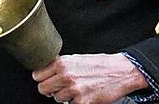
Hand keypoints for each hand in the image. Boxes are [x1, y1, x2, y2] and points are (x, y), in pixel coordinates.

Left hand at [33, 53, 148, 103]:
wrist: (122, 71)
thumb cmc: (100, 64)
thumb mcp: (76, 58)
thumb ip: (60, 64)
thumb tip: (46, 69)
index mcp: (62, 63)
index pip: (37, 75)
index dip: (42, 78)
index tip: (46, 79)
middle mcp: (66, 76)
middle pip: (42, 89)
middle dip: (49, 89)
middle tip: (58, 87)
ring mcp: (74, 90)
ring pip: (56, 98)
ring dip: (64, 96)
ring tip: (75, 89)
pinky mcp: (83, 102)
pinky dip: (76, 102)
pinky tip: (83, 94)